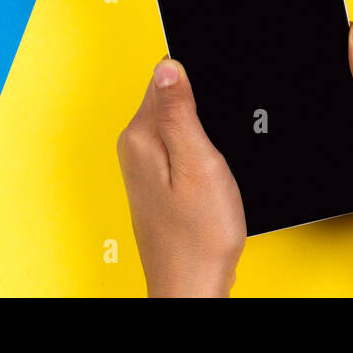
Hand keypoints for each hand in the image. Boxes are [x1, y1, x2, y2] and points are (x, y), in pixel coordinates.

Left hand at [117, 58, 245, 296]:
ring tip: (214, 162)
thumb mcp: (199, 165)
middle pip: (170, 97)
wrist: (193, 286)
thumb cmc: (199, 238)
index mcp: (141, 137)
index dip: (199, 81)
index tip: (215, 108)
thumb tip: (168, 66)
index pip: (165, 77)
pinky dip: (198, 151)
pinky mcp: (157, 180)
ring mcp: (144, 165)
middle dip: (201, 107)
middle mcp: (135, 148)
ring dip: (200, 130)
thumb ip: (180, 112)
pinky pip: (178, 146)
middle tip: (217, 144)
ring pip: (176, 122)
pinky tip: (209, 173)